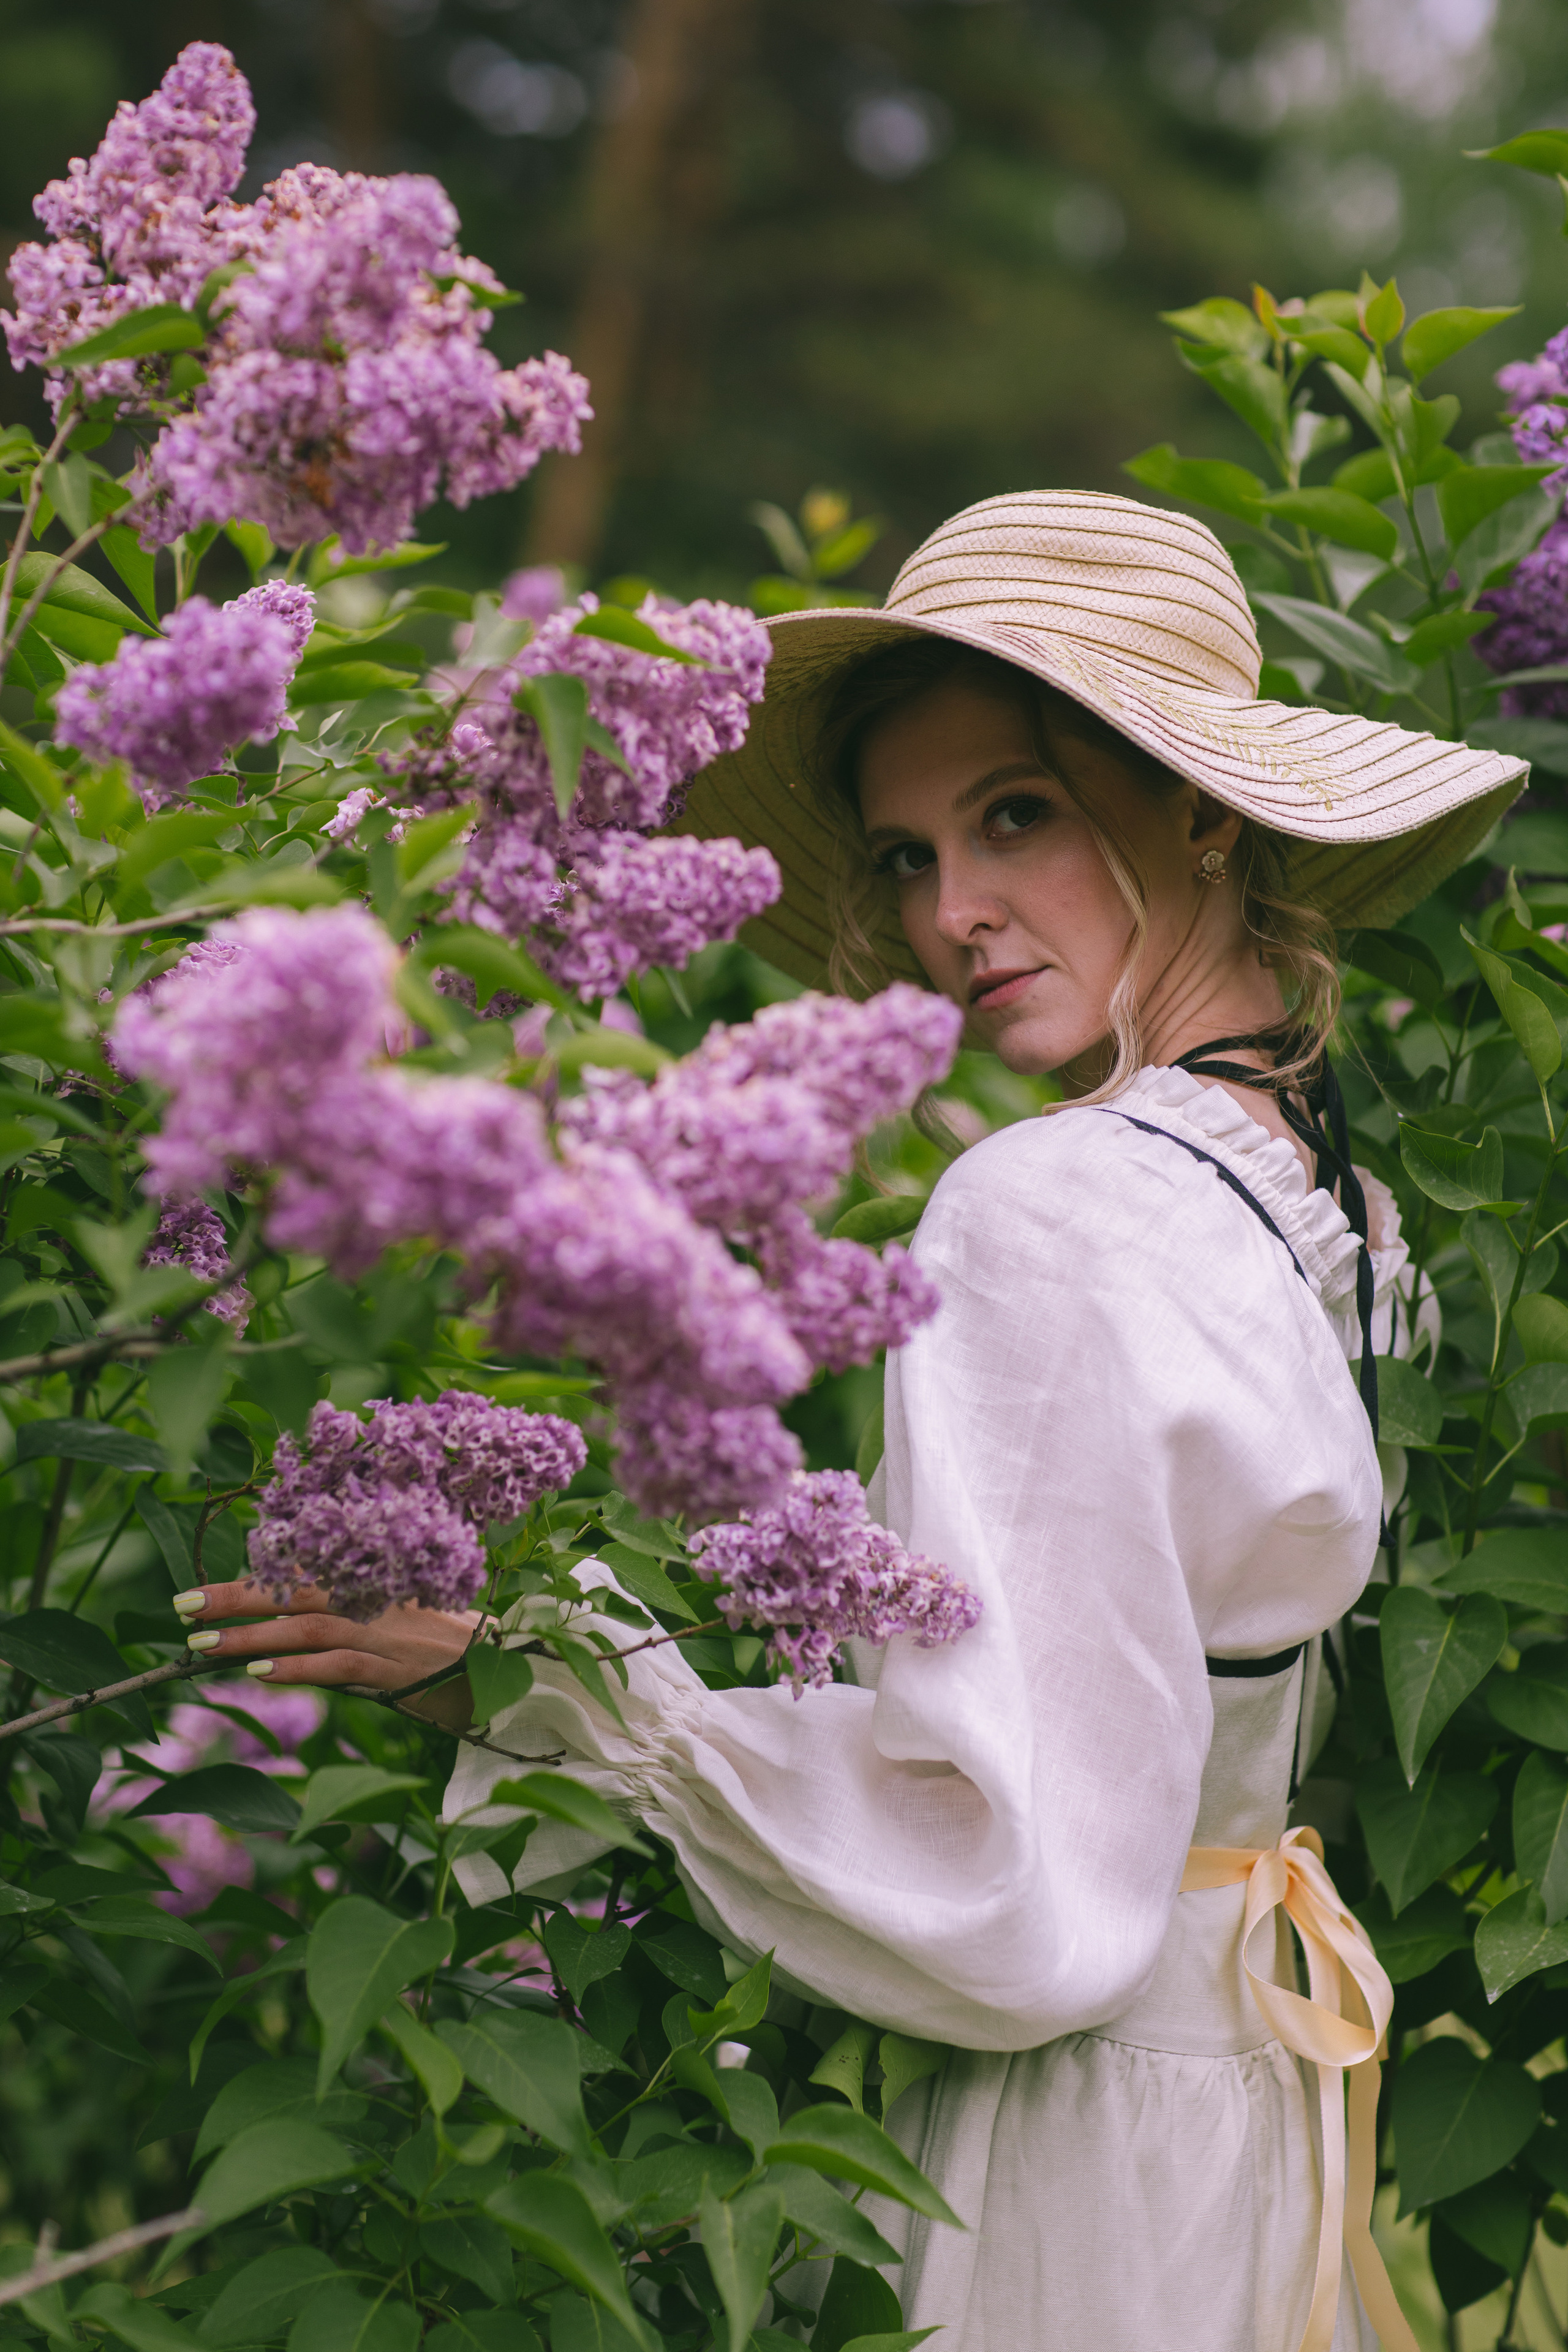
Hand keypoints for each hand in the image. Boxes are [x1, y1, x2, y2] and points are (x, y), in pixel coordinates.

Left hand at [172, 1578, 478, 1728]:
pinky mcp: (395, 1670)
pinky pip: (338, 1666)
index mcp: (372, 1580)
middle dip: (235, 1599)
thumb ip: (352, 1611)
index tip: (202, 1590)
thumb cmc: (447, 1643)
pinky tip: (260, 1676)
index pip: (302, 1574)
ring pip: (307, 1628)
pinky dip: (297, 1669)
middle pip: (294, 1592)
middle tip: (183, 1608)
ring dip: (252, 1636)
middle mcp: (374, 1600)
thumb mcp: (398, 1613)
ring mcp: (384, 1634)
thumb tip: (292, 1619)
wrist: (505, 1668)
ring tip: (203, 1644)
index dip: (250, 1580)